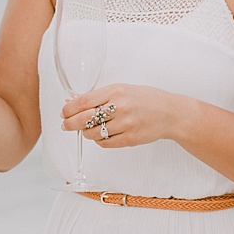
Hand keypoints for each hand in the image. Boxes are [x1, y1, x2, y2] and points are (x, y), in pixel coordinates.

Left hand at [60, 84, 190, 147]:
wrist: (170, 113)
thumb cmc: (145, 99)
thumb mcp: (122, 89)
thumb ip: (99, 96)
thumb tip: (73, 102)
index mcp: (116, 91)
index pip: (83, 101)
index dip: (69, 109)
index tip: (64, 112)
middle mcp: (120, 107)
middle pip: (84, 119)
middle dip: (70, 124)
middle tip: (66, 125)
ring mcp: (125, 124)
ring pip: (93, 133)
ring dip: (86, 133)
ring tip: (88, 129)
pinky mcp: (130, 139)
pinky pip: (105, 143)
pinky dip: (99, 140)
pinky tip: (102, 135)